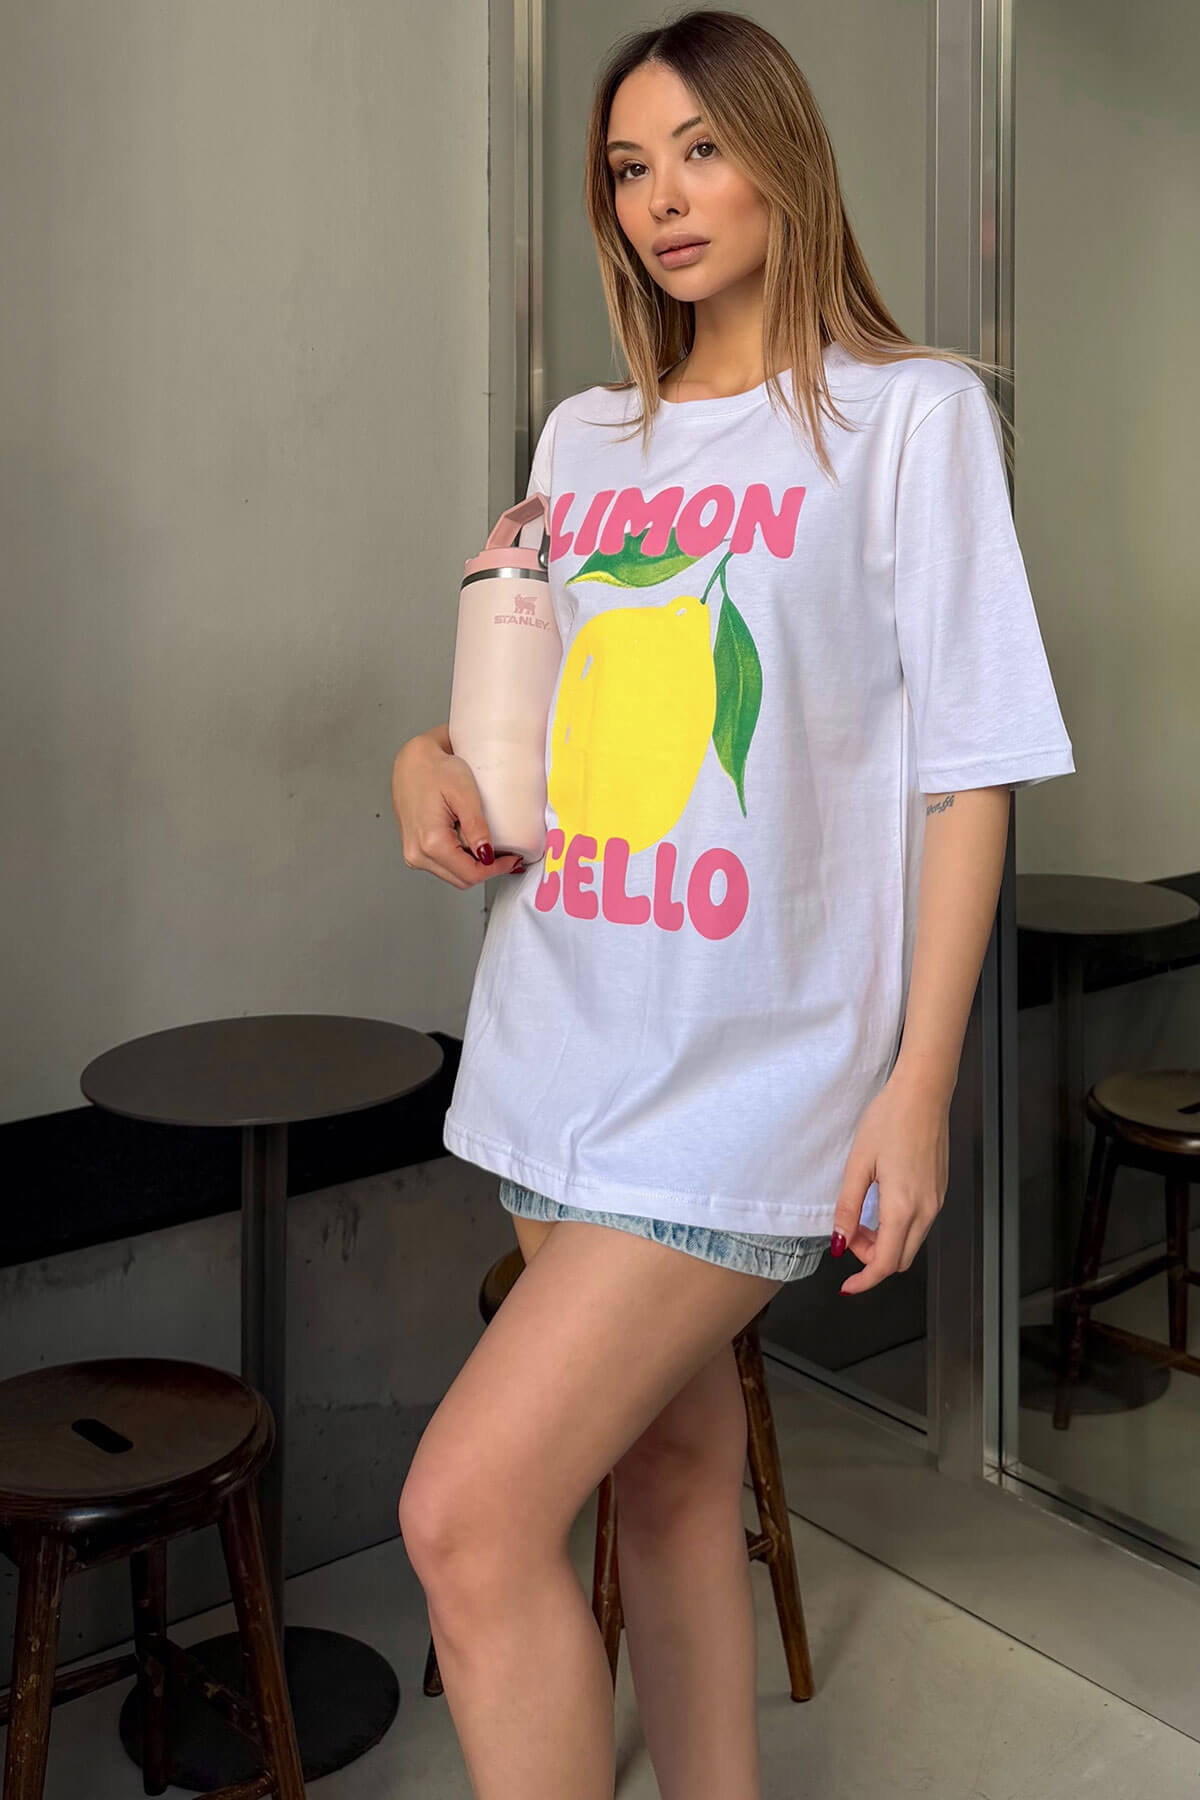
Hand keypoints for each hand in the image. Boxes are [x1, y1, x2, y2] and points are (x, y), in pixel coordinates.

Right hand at [391, 727, 526, 888]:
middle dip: (487, 871)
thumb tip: (488, 856)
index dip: (496, 869)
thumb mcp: (464, 794)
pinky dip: (460, 861)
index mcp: (430, 842)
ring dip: (473, 868)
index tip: (513, 859)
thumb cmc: (434, 770)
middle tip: (507, 856)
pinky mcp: (414, 849)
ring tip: (491, 850)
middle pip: (461, 879)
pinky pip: (442, 866)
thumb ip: (476, 828)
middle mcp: (417, 853)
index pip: (470, 873)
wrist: (412, 761)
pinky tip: (472, 847)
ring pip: (452, 875)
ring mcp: (413, 853)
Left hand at [828, 1070, 949, 1294]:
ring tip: (859, 1218)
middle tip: (847, 1235)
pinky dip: (897, 1228)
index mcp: (903, 1207)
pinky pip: (919, 1225)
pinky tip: (879, 1207)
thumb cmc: (888, 1121)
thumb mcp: (858, 1164)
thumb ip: (847, 1207)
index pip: (886, 1264)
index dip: (865, 1280)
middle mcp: (926, 1210)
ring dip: (884, 1243)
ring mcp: (937, 1201)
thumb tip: (838, 1242)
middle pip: (901, 1259)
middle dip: (871, 1258)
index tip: (846, 1286)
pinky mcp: (940, 1190)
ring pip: (911, 1243)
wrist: (923, 1093)